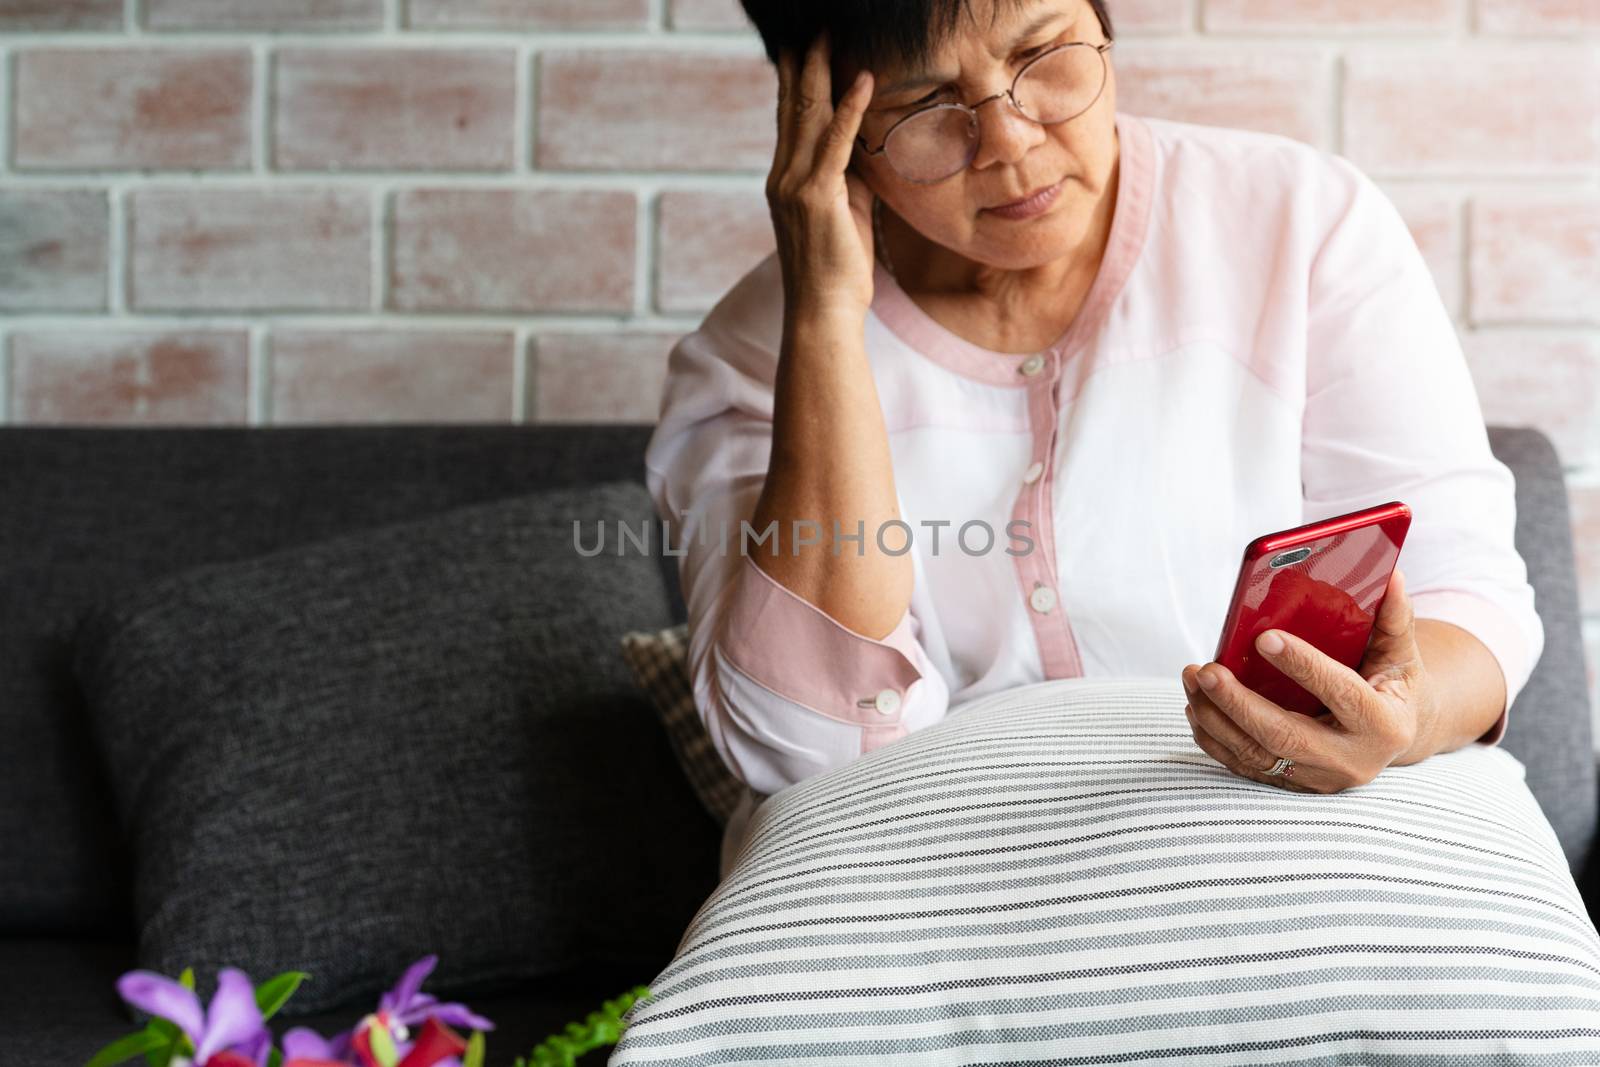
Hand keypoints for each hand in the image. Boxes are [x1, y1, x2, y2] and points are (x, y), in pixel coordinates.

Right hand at [767, 32, 878, 322]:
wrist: (824, 312)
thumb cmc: (838, 270)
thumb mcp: (843, 214)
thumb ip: (845, 178)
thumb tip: (861, 149)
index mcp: (785, 180)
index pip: (790, 118)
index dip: (795, 78)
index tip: (802, 45)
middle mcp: (782, 177)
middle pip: (792, 106)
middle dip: (802, 62)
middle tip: (811, 27)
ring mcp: (795, 186)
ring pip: (807, 116)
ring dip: (821, 71)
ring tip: (828, 35)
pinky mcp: (817, 198)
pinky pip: (835, 145)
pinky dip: (849, 110)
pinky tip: (862, 80)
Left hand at [1179, 566, 1439, 793]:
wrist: (1392, 733)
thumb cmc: (1391, 683)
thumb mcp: (1400, 652)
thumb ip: (1394, 618)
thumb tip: (1392, 576)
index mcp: (1384, 724)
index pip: (1341, 693)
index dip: (1303, 666)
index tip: (1264, 638)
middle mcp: (1351, 760)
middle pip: (1285, 735)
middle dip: (1238, 702)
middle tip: (1204, 669)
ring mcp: (1319, 778)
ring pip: (1257, 754)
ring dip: (1216, 717)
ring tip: (1192, 679)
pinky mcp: (1293, 784)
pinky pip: (1245, 766)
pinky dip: (1214, 738)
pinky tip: (1196, 707)